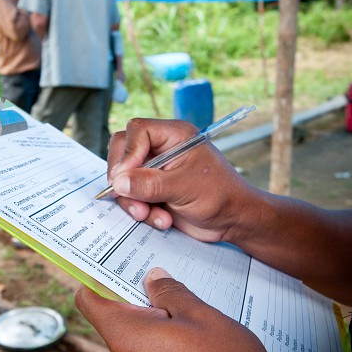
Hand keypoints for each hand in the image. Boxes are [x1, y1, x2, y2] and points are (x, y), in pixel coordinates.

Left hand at [75, 267, 295, 351]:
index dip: (98, 281)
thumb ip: (172, 293)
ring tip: (201, 333)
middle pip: (119, 325)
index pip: (89, 302)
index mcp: (124, 338)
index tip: (115, 269)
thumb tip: (152, 278)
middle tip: (182, 300)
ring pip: (139, 349)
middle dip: (146, 310)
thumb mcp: (204, 318)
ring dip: (162, 336)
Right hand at [106, 119, 263, 243]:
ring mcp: (154, 170)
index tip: (126, 178)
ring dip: (133, 202)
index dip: (128, 153)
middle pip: (122, 153)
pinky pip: (131, 197)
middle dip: (124, 181)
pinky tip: (161, 220)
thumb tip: (118, 182)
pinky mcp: (152, 190)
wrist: (232, 220)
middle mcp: (161, 149)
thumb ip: (150, 184)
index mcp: (174, 136)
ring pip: (123, 179)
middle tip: (135, 201)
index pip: (137, 131)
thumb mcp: (185, 188)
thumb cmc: (220, 196)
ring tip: (152, 216)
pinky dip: (141, 211)